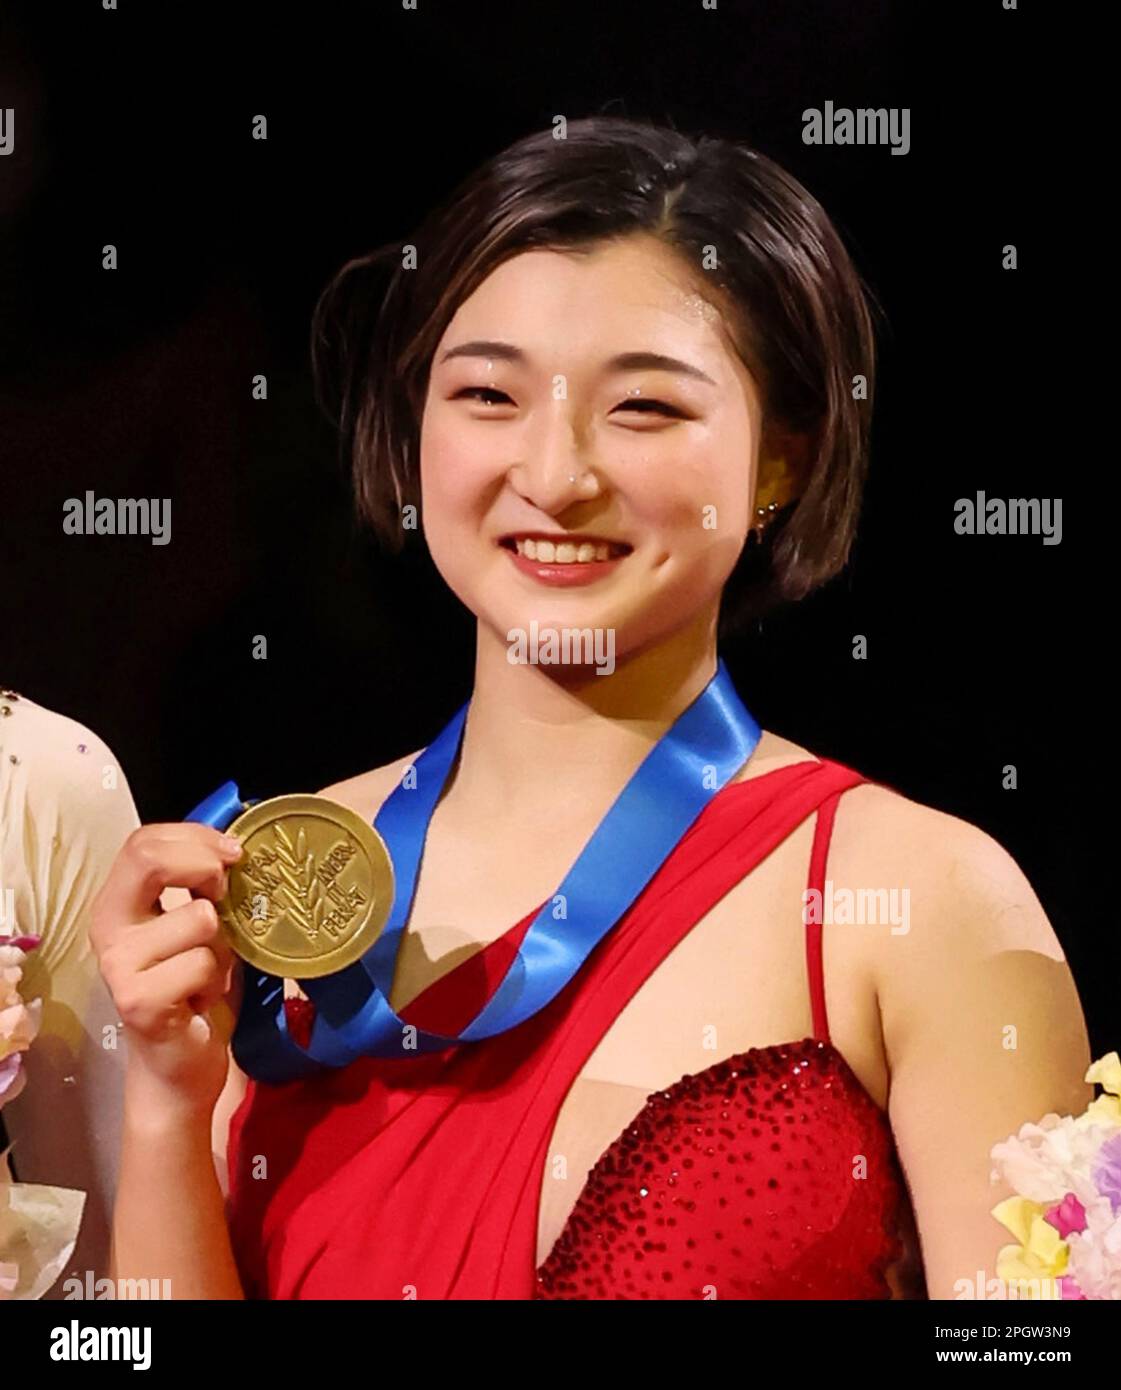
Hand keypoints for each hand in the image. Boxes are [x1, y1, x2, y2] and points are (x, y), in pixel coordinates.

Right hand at [90, 822, 244, 1121]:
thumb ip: (202, 886)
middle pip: (151, 860)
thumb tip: (234, 848)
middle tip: (225, 897)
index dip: (196, 838)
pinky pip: (204, 964)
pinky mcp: (138, 1000)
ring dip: (222, 946)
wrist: (180, 1059)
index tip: (233, 853)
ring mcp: (119, 964)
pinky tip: (200, 1000)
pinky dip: (217, 980)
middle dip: (205, 869)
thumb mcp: (200, 923)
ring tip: (207, 971)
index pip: (145, 841)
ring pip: (201, 918)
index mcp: (118, 901)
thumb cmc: (195, 985)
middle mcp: (108, 926)